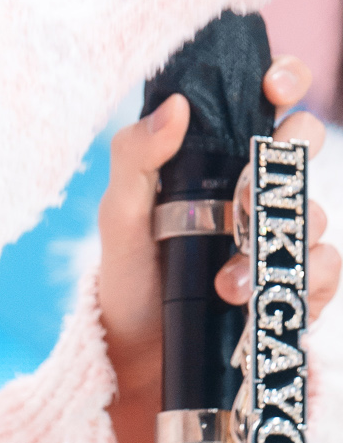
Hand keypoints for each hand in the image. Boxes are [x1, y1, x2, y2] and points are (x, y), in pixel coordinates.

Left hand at [97, 54, 339, 442]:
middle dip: (295, 149)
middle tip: (249, 182)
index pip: (266, 102)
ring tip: (225, 279)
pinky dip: (297, 282)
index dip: (284, 81)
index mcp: (217, 160)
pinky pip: (323, 273)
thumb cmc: (128, 278)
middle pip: (305, 148)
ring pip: (316, 215)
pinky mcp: (297, 288)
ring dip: (277, 240)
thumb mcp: (119, 216)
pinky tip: (254, 298)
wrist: (138, 361)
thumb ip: (136, 157)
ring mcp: (282, 241)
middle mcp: (258, 193)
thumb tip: (176, 106)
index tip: (274, 84)